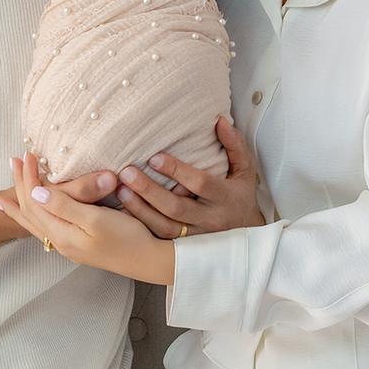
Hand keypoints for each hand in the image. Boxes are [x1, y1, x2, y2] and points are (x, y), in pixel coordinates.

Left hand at [0, 155, 173, 283]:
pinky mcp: (77, 244)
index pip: (35, 201)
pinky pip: (44, 228)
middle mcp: (60, 241)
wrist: (149, 261)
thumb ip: (65, 206)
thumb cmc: (128, 238)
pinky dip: (32, 220)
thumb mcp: (96, 219)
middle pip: (29, 212)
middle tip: (13, 162)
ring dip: (20, 205)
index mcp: (62, 233)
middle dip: (19, 186)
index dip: (28, 176)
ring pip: (34, 223)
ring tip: (2, 198)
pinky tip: (33, 218)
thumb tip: (36, 191)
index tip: (27, 154)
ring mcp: (68, 245)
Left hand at [113, 117, 265, 236]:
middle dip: (149, 191)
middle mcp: (211, 219)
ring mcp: (197, 237)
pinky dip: (140, 227)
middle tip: (127, 173)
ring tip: (120, 191)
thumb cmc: (241, 196)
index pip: (200, 184)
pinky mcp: (184, 247)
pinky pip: (159, 239)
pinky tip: (123, 212)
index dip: (177, 171)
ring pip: (164, 228)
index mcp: (226, 197)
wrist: (247, 235)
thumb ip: (234, 144)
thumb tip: (220, 120)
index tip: (154, 157)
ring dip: (140, 210)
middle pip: (176, 208)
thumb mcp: (245, 169)